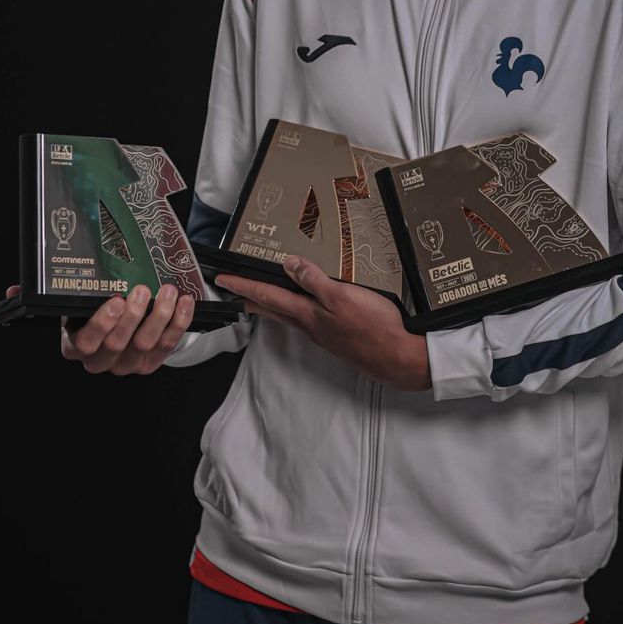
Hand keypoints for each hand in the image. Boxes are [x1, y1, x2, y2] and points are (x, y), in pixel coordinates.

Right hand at [42, 283, 195, 375]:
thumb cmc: (91, 309)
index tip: (115, 300)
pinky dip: (178, 324)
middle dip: (134, 316)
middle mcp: (102, 361)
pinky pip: (168, 346)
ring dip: (159, 317)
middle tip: (143, 290)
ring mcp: (128, 365)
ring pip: (145, 345)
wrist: (119, 323)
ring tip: (166, 292)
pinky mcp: (151, 363)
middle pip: (118, 344)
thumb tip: (15, 291)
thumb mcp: (69, 302)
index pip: (86, 342)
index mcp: (76, 347)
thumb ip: (47, 295)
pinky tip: (184, 303)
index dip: (102, 323)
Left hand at [215, 256, 431, 391]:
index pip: (268, 296)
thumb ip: (315, 281)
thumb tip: (289, 264)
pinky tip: (303, 308)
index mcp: (308, 314)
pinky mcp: (338, 337)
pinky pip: (308, 320)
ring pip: (290, 315)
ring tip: (259, 297)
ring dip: (271, 304)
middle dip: (251, 297)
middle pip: (274, 308)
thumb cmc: (374, 328)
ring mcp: (324, 334)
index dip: (244, 286)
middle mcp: (311, 326)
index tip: (223, 280)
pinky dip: (296, 311)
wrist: (399, 358)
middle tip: (233, 290)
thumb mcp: (343, 296)